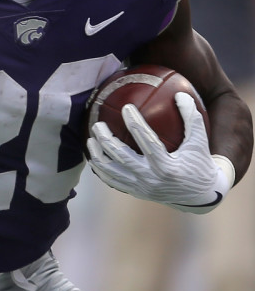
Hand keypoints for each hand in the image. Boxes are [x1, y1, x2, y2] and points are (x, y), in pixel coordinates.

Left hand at [86, 92, 233, 212]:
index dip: (135, 123)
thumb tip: (181, 94)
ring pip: (111, 171)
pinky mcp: (136, 192)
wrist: (200, 196)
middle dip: (106, 139)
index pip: (147, 141)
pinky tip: (95, 156)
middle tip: (98, 124)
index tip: (126, 107)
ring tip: (90, 139)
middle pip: (122, 157)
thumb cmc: (199, 164)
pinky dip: (101, 169)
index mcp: (167, 166)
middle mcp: (151, 179)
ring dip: (97, 155)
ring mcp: (141, 187)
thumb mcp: (200, 142)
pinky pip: (112, 181)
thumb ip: (192, 118)